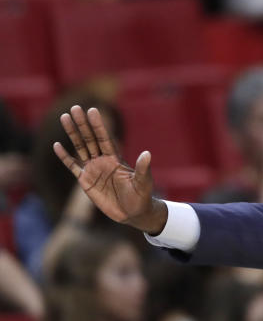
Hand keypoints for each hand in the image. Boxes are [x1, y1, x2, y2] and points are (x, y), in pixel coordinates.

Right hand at [53, 106, 167, 234]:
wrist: (133, 213)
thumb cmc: (141, 196)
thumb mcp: (143, 182)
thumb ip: (143, 168)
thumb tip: (147, 154)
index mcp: (115, 158)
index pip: (105, 138)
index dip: (99, 125)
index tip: (94, 110)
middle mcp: (102, 160)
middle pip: (90, 139)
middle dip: (83, 124)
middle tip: (75, 107)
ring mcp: (93, 169)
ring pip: (80, 148)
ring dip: (72, 134)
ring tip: (64, 117)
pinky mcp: (85, 181)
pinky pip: (72, 166)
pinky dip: (64, 156)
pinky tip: (56, 145)